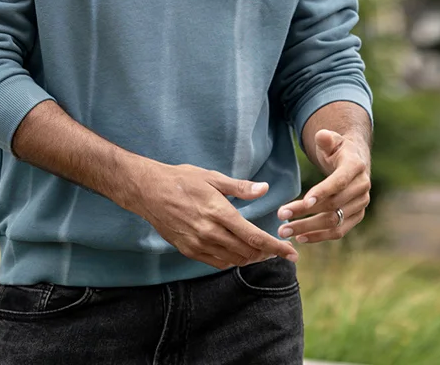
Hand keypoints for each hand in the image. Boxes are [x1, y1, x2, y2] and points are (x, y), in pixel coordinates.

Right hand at [132, 162, 298, 269]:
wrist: (148, 191)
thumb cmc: (181, 179)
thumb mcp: (211, 178)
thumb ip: (239, 187)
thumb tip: (264, 189)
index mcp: (218, 212)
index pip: (254, 237)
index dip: (276, 247)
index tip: (292, 253)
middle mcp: (209, 232)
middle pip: (247, 252)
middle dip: (266, 254)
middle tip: (277, 249)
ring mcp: (198, 243)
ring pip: (233, 260)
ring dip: (250, 258)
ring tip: (259, 251)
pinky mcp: (188, 250)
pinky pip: (217, 262)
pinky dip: (231, 260)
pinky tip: (236, 252)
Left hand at [276, 129, 370, 243]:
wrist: (354, 161)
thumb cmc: (337, 149)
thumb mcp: (332, 139)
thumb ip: (326, 138)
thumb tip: (322, 136)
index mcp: (356, 166)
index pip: (339, 182)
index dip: (323, 192)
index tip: (304, 202)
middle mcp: (362, 187)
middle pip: (333, 205)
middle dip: (306, 212)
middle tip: (281, 216)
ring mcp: (361, 205)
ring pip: (334, 222)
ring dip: (308, 228)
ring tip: (284, 231)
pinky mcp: (356, 217)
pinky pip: (338, 232)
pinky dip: (319, 236)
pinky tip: (300, 238)